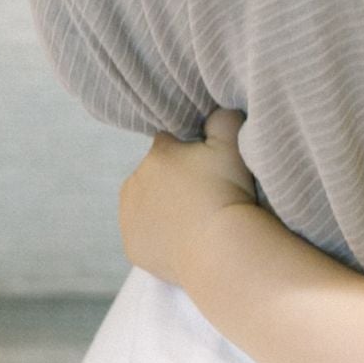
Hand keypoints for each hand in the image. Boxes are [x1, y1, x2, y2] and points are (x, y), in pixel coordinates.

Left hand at [118, 108, 260, 285]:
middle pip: (155, 175)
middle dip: (174, 182)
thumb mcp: (234, 145)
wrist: (221, 249)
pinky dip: (159, 237)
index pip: (170, 144)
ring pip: (146, 205)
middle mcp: (134, 181)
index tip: (207, 169)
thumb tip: (216, 113)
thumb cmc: (228, 194)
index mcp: (157, 153)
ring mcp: (129, 216)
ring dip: (163, 208)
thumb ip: (224, 119)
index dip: (189, 155)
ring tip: (193, 221)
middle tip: (204, 198)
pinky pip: (145, 236)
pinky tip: (183, 241)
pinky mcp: (131, 246)